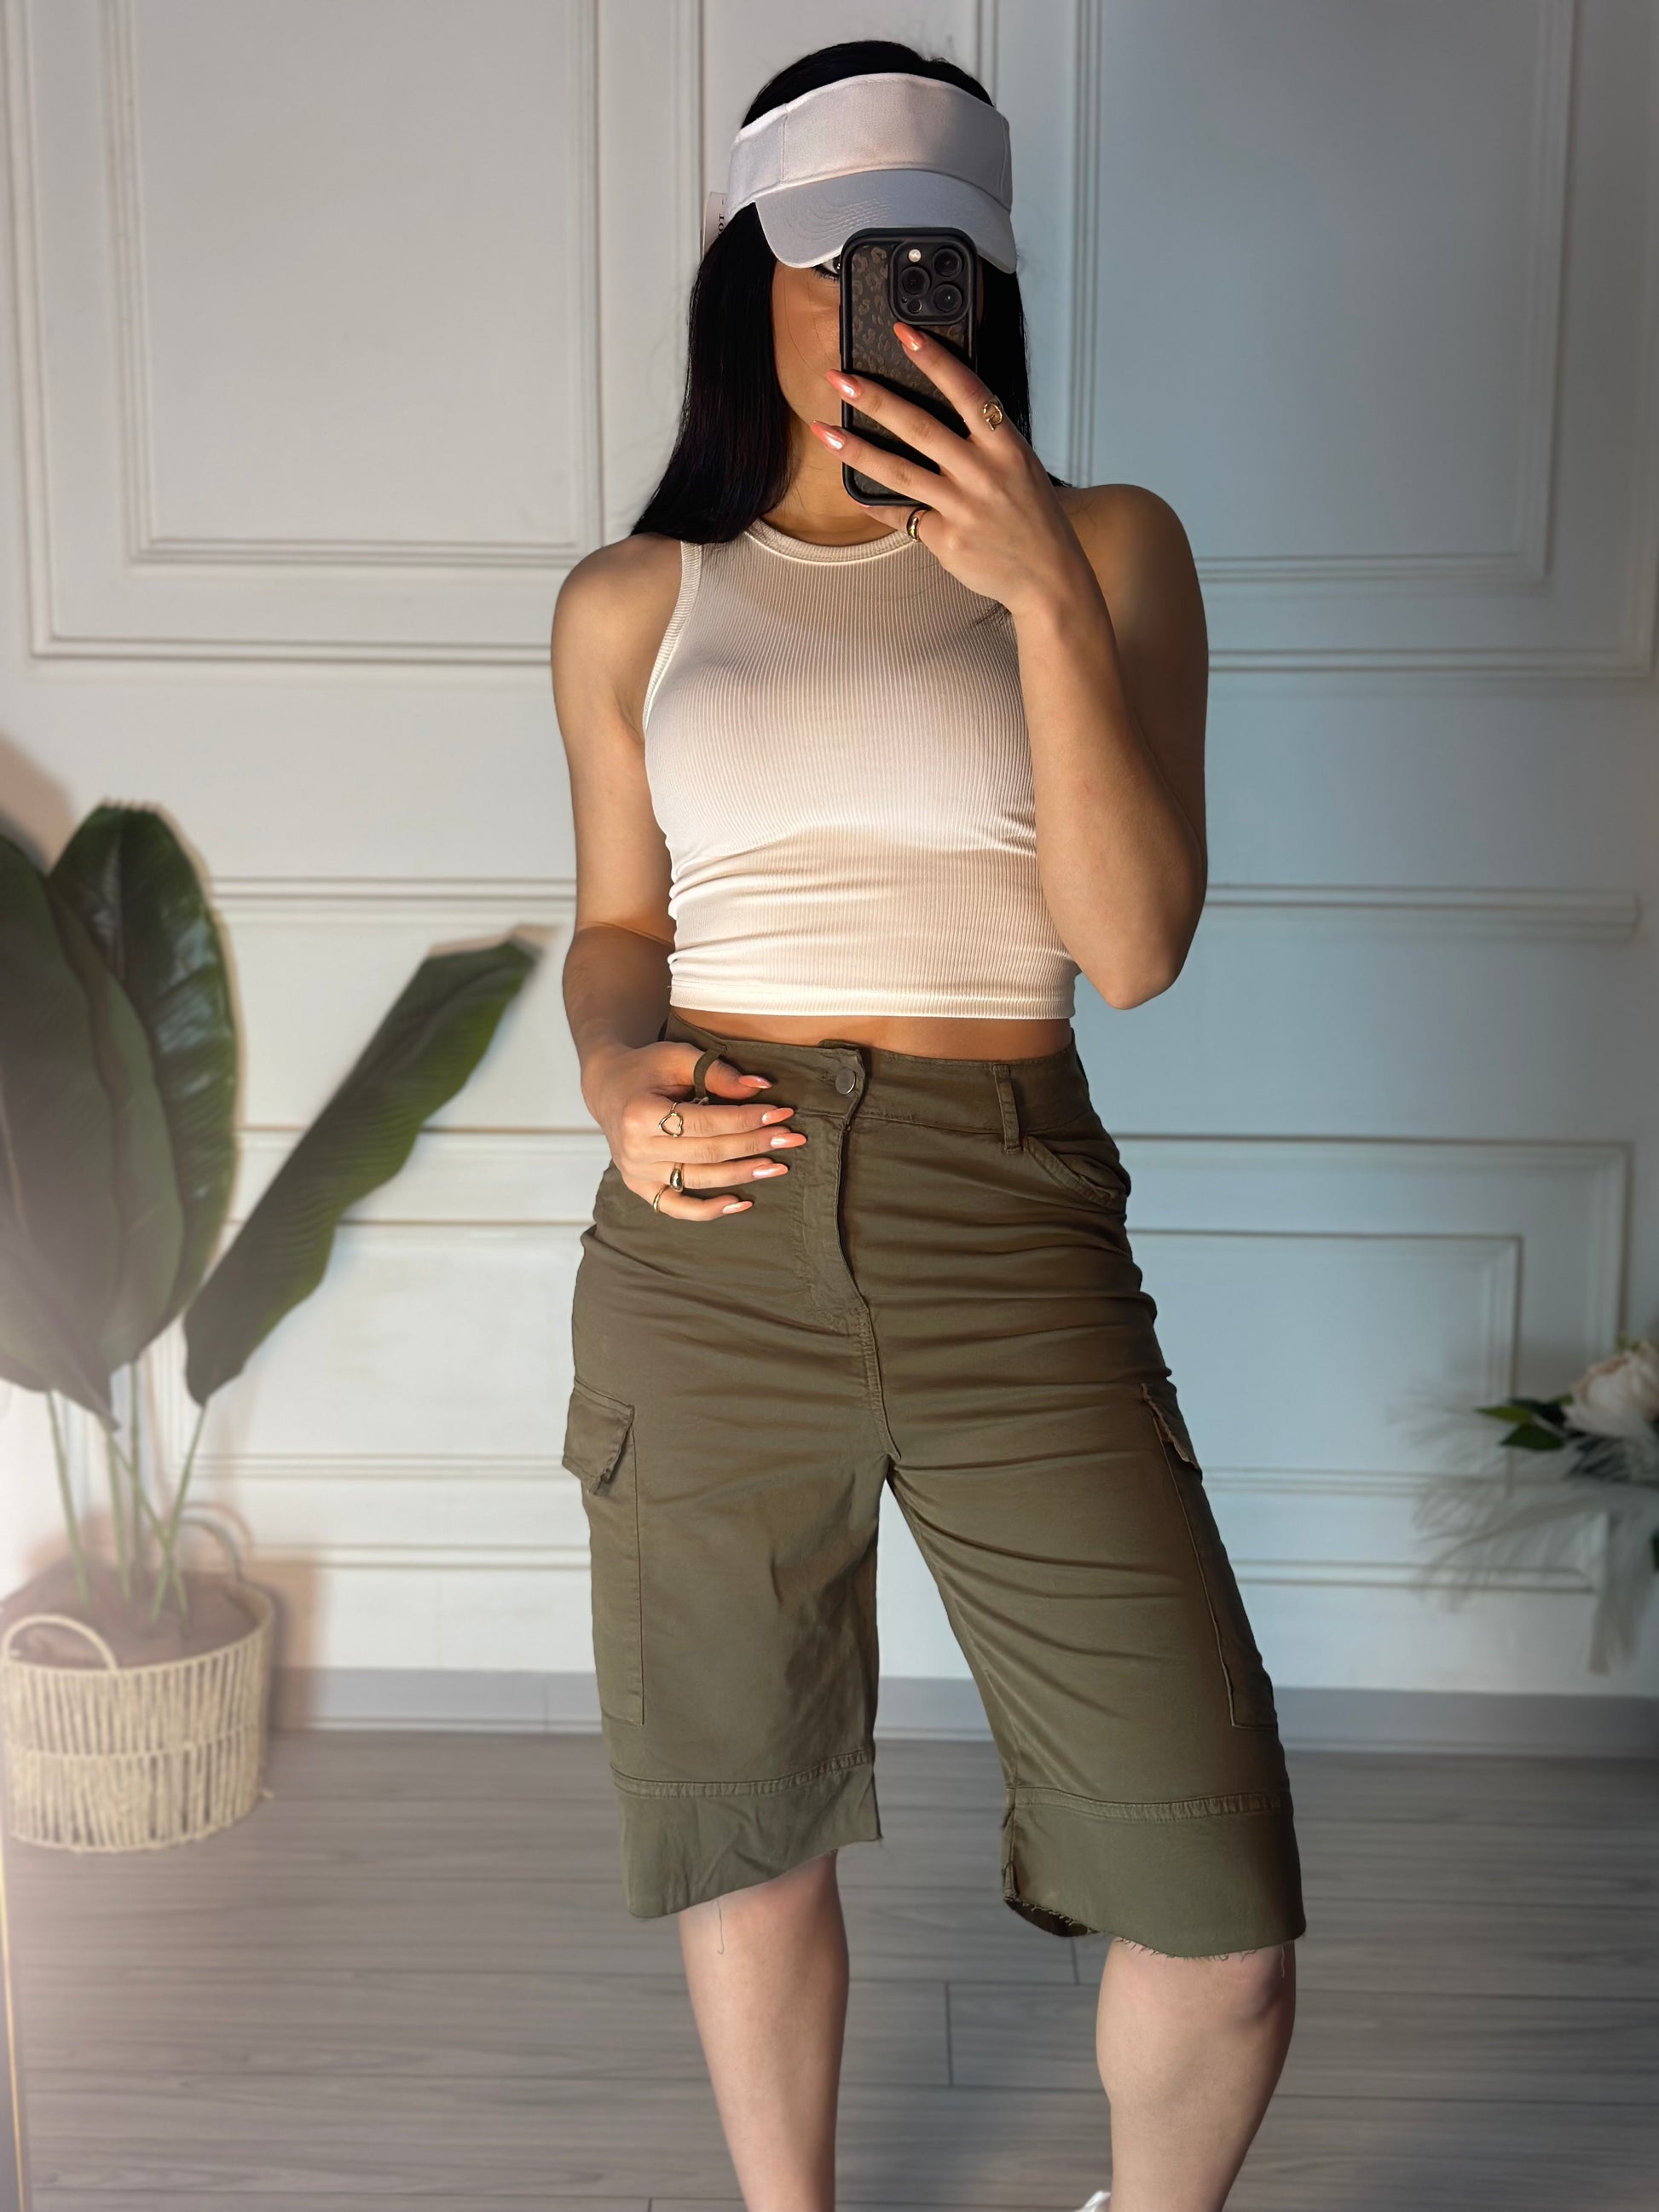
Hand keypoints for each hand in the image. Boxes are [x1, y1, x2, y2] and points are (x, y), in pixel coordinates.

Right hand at [585, 1042, 805, 1219]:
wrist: (607, 1088)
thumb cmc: (645, 1068)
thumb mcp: (678, 1057)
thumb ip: (716, 1073)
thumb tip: (760, 1088)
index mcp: (640, 1114)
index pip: (707, 1122)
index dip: (747, 1119)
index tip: (781, 1114)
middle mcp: (635, 1149)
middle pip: (708, 1153)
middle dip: (754, 1145)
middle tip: (791, 1139)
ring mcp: (636, 1173)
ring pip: (699, 1180)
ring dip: (743, 1175)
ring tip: (777, 1167)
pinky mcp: (640, 1187)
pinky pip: (676, 1207)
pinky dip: (709, 1210)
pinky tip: (741, 1203)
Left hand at [810, 325, 1094, 619]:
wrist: (1050, 577)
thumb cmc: (1031, 517)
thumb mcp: (1019, 467)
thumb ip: (984, 441)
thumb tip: (935, 413)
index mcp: (1007, 446)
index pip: (968, 392)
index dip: (935, 361)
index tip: (903, 333)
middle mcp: (985, 473)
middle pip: (921, 428)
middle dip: (877, 399)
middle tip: (841, 379)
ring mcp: (964, 509)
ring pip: (901, 472)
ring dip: (858, 450)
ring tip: (825, 431)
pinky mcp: (948, 540)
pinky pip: (903, 516)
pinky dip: (875, 504)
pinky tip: (852, 490)